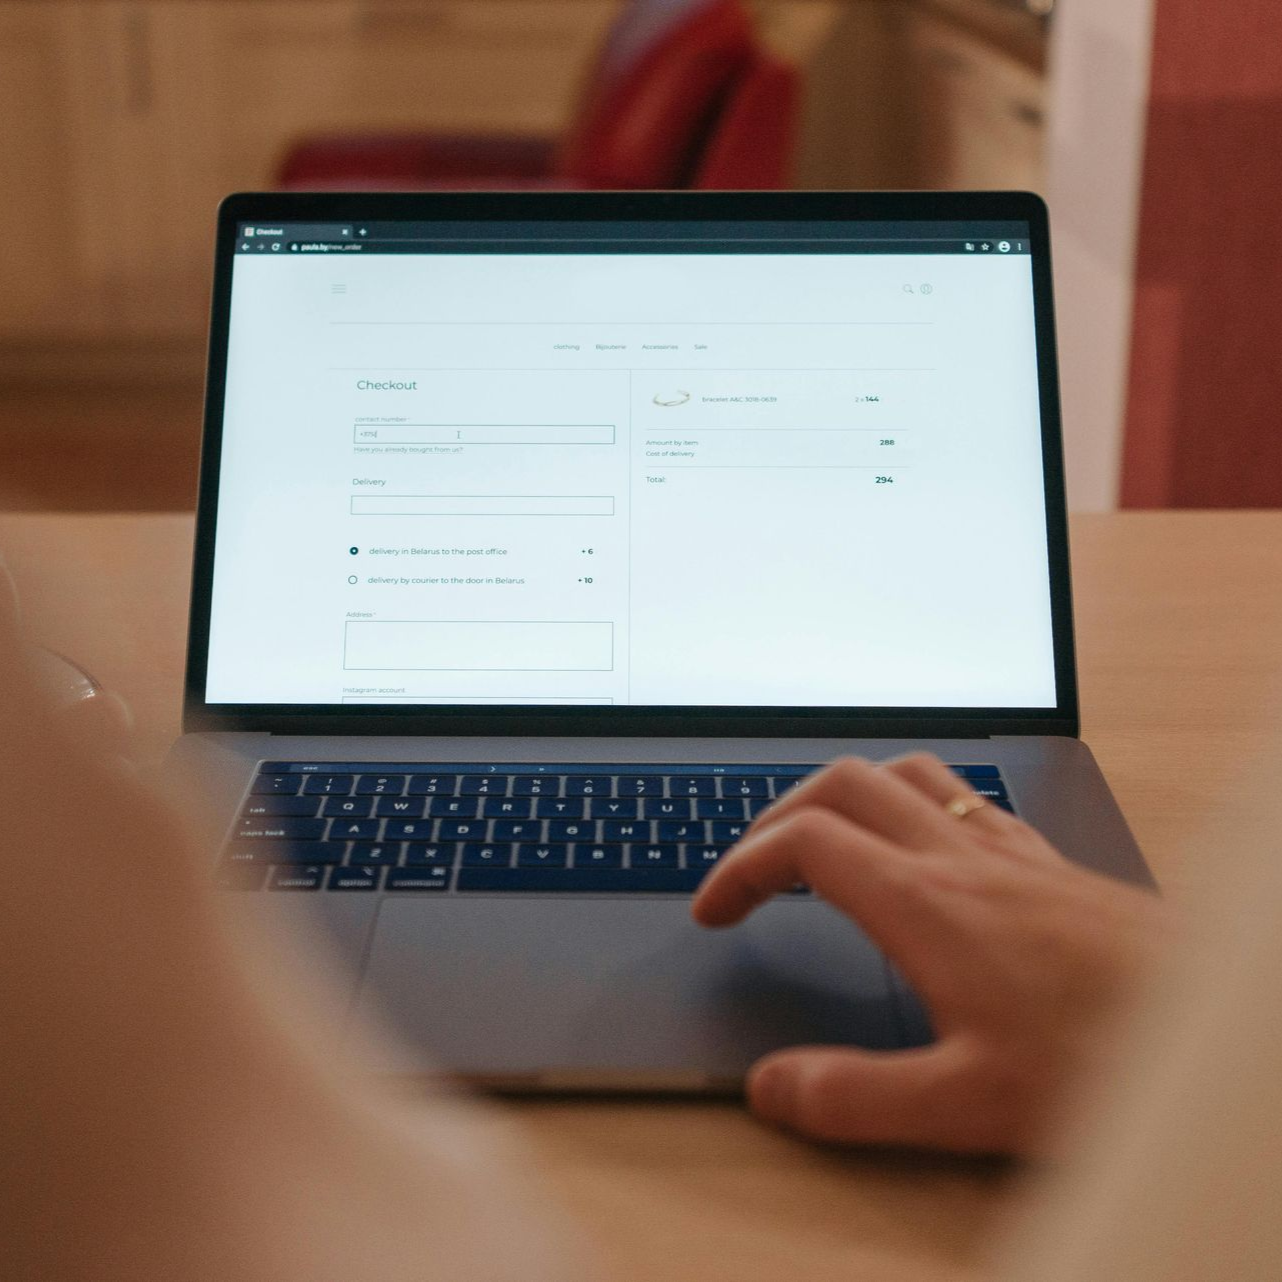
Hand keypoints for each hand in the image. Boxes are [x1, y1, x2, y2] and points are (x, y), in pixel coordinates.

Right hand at [692, 755, 1171, 1155]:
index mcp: (924, 902)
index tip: (716, 910)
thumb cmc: (1107, 1057)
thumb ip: (855, 1097)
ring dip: (845, 793)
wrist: (1209, 1024)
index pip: (803, 843)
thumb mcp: (966, 1102)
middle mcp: (959, 857)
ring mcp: (1006, 851)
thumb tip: (772, 1087)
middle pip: (841, 784)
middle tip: (753, 869)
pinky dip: (913, 803)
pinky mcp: (1045, 861)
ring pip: (903, 773)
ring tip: (822, 839)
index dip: (740, 868)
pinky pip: (962, 797)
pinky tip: (925, 847)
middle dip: (777, 815)